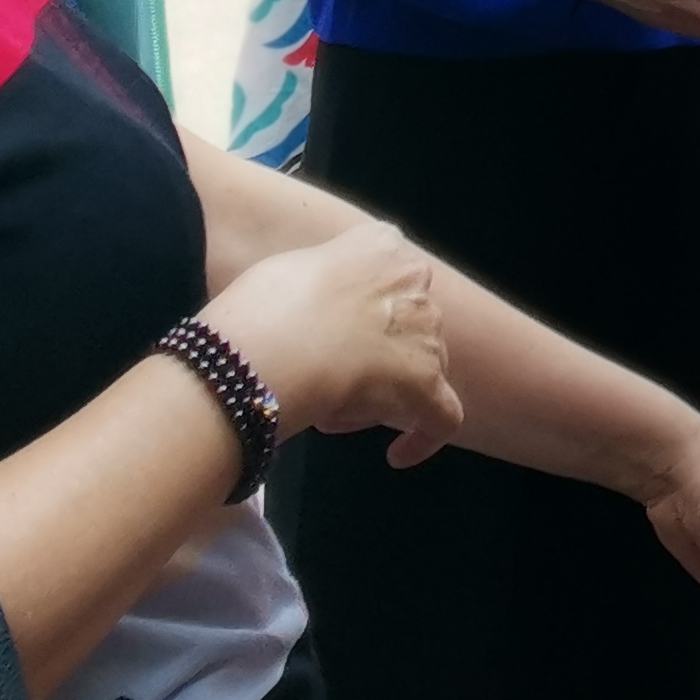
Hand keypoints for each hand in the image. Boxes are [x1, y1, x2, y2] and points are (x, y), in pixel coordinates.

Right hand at [204, 218, 463, 469]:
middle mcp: (413, 280)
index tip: (337, 336)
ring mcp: (425, 330)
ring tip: (328, 409)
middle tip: (326, 377)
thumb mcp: (287, 270)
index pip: (389, 276)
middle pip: (404, 325)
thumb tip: (321, 306)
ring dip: (381, 391)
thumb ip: (324, 281)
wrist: (261, 354)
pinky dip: (424, 437)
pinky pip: (442, 417)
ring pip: (417, 367)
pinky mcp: (426, 384)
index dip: (365, 313)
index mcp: (380, 245)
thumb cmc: (257, 313)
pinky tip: (397, 454)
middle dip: (371, 354)